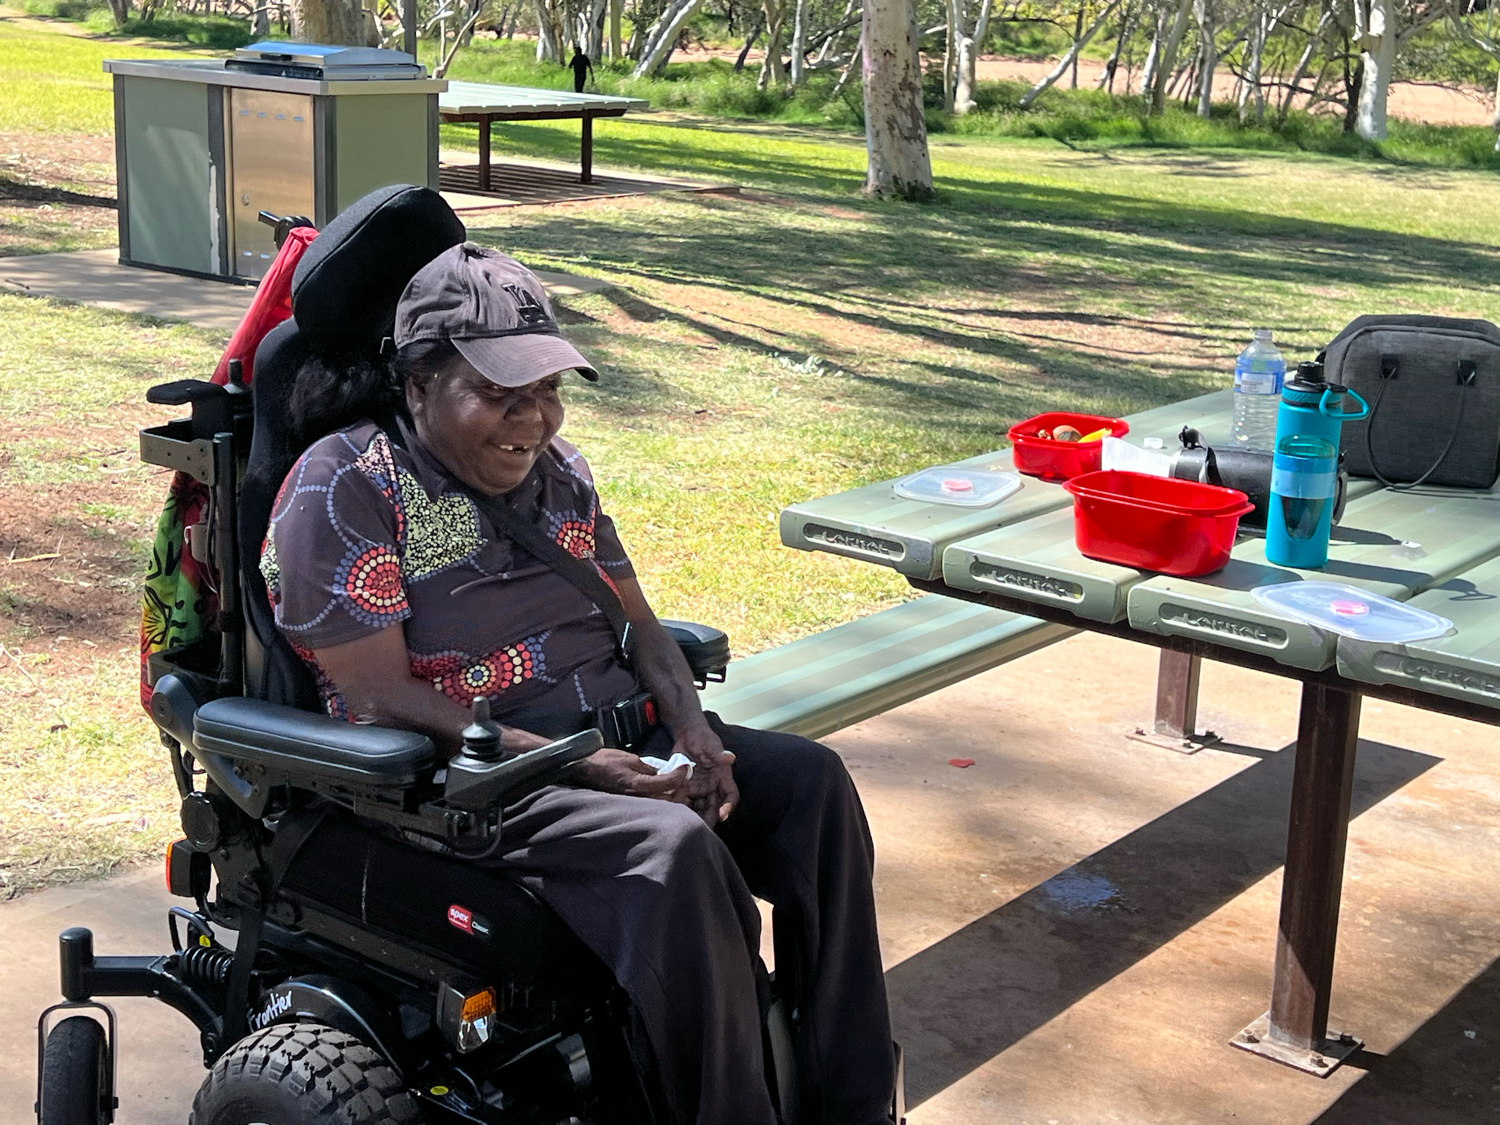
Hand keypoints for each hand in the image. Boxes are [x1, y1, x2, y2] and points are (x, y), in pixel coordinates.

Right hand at [569, 748, 691, 803]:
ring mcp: (634, 805)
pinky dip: (663, 802)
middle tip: (683, 779)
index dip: (680, 775)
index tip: (685, 767)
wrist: (583, 771)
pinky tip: (664, 793)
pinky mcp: (630, 807)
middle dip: (681, 790)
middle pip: (670, 800)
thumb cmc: (604, 761)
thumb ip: (649, 767)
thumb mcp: (629, 758)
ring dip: (673, 797)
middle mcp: (637, 798)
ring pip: (663, 807)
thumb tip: (664, 772)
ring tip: (676, 787)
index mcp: (638, 783)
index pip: (668, 783)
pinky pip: (652, 807)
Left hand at [674, 721, 738, 826]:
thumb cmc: (703, 737)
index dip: (728, 806)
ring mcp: (700, 788)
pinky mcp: (687, 788)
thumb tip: (730, 757)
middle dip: (710, 818)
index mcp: (722, 776)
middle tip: (703, 829)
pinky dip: (682, 809)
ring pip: (700, 808)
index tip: (722, 815)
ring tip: (688, 826)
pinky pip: (686, 802)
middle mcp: (713, 785)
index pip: (731, 795)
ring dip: (696, 817)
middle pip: (714, 806)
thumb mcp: (710, 744)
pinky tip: (675, 815)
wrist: (687, 735)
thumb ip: (718, 753)